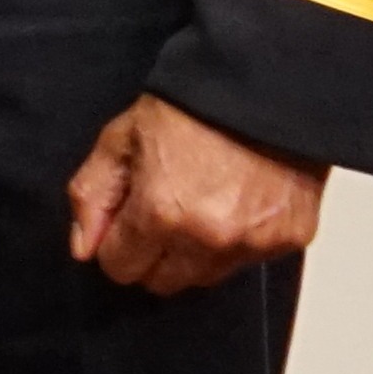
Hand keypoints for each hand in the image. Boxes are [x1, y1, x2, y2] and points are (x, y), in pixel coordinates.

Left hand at [68, 93, 326, 293]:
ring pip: (205, 277)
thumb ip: (92, 197)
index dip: (117, 244)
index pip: (121, 268)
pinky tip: (235, 203)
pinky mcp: (289, 240)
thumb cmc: (188, 110)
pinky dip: (236, 242)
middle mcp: (209, 239)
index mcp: (160, 214)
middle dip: (153, 255)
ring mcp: (253, 243)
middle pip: (163, 282)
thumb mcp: (119, 141)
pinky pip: (247, 261)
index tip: (127, 220)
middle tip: (162, 212)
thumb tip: (83, 248)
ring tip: (200, 204)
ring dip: (194, 253)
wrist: (263, 91)